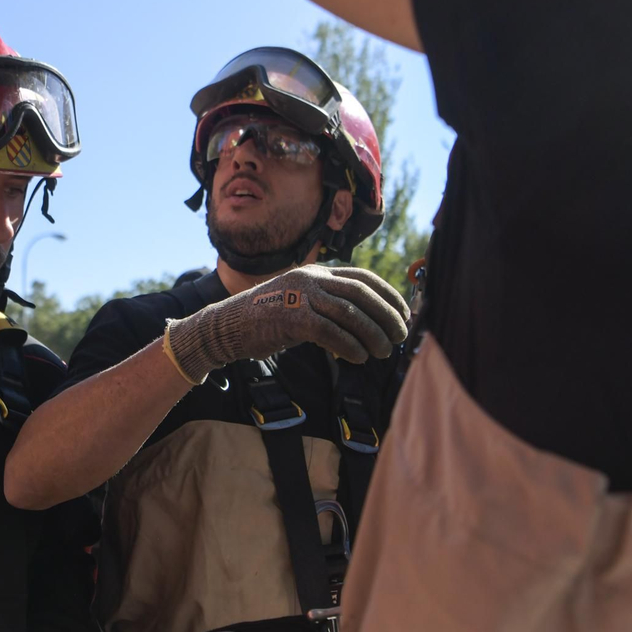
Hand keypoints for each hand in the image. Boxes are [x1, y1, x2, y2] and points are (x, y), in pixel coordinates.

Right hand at [165, 264, 408, 383]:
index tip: (404, 314)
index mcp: (316, 272)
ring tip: (382, 352)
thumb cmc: (266, 322)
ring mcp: (300, 296)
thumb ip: (328, 307)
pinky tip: (358, 358)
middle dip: (386, 316)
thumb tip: (365, 324)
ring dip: (372, 335)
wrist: (227, 328)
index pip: (363, 277)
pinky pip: (330, 332)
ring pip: (349, 313)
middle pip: (361, 293)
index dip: (388, 295)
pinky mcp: (291, 317)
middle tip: (400, 336)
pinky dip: (349, 346)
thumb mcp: (300, 305)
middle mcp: (310, 278)